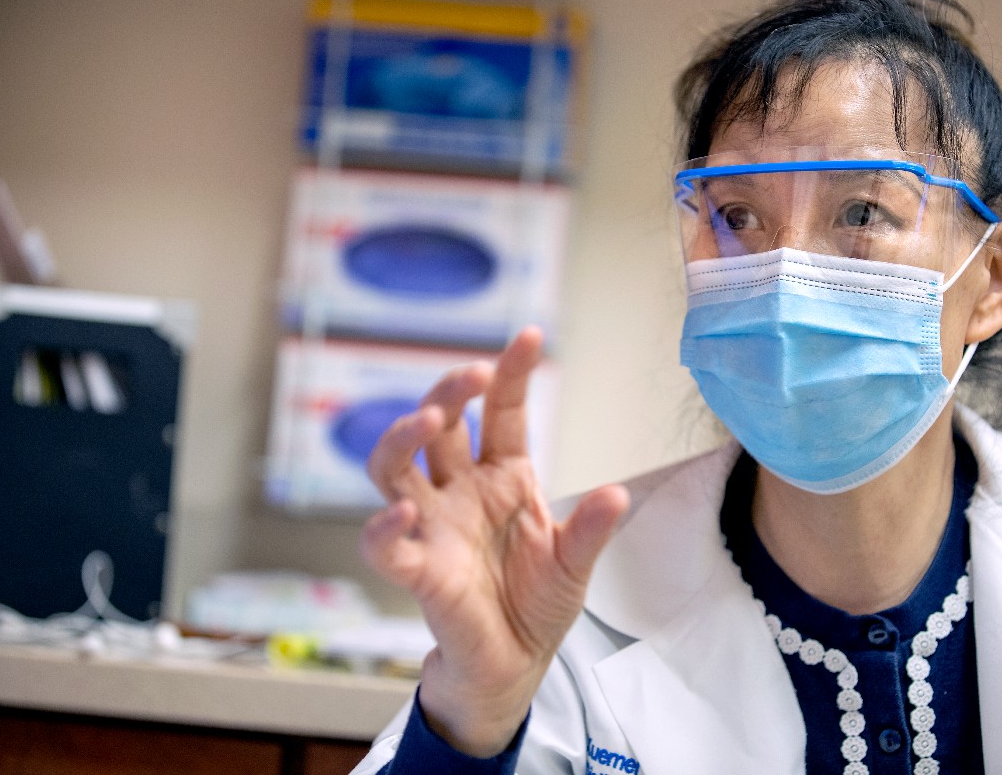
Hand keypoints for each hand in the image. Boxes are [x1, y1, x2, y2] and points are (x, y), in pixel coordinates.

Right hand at [361, 326, 628, 756]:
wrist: (514, 664)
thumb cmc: (537, 605)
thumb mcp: (575, 564)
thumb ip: (591, 530)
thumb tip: (617, 492)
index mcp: (504, 477)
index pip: (503, 413)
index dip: (512, 374)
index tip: (529, 337)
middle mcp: (461, 491)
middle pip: (441, 425)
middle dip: (452, 391)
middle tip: (474, 374)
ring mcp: (433, 525)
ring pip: (394, 465)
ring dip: (404, 436)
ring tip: (430, 419)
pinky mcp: (416, 568)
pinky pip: (385, 542)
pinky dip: (385, 525)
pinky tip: (404, 510)